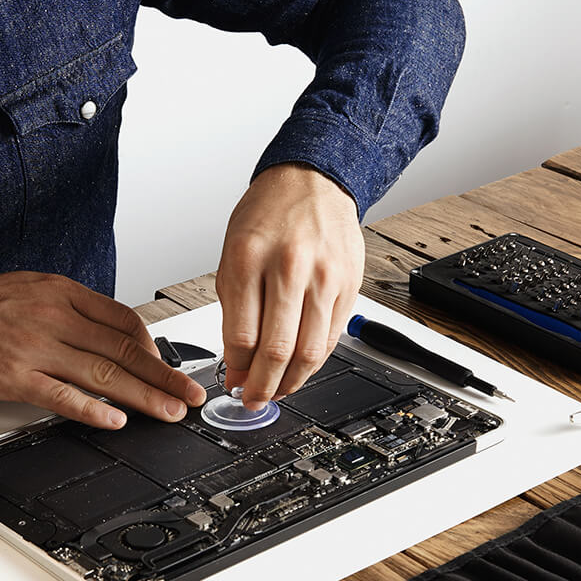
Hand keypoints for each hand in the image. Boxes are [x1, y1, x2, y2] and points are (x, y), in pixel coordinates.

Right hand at [0, 272, 206, 428]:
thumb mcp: (28, 290)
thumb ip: (69, 310)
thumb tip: (109, 335)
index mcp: (60, 292)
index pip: (123, 320)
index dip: (154, 348)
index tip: (169, 368)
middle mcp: (53, 315)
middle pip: (124, 349)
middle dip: (164, 376)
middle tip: (191, 395)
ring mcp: (34, 346)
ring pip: (103, 373)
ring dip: (143, 397)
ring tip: (169, 412)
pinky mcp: (13, 376)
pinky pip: (62, 395)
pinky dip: (93, 409)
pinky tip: (116, 420)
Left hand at [215, 163, 363, 409]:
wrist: (312, 181)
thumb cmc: (268, 215)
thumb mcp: (233, 253)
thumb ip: (234, 307)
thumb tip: (237, 362)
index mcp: (249, 258)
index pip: (241, 335)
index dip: (235, 370)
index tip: (232, 382)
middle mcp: (288, 267)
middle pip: (276, 349)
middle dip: (262, 385)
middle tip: (254, 398)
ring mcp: (323, 277)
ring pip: (308, 350)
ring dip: (290, 381)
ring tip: (277, 391)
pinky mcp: (348, 285)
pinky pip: (332, 337)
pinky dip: (314, 361)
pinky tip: (300, 369)